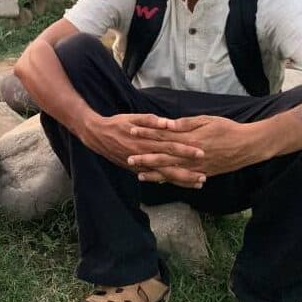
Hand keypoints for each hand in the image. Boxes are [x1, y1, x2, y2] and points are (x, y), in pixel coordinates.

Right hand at [79, 113, 203, 177]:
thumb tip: (168, 123)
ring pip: (163, 176)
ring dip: (180, 180)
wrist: (96, 136)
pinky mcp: (135, 170)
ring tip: (196, 184)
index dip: (186, 150)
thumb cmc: (117, 124)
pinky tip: (178, 184)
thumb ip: (150, 120)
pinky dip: (166, 181)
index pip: (170, 147)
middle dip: (187, 172)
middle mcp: (144, 156)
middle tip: (204, 176)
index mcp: (145, 142)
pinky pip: (154, 177)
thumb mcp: (132, 117)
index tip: (201, 153)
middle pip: (169, 167)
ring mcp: (140, 165)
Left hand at [129, 114, 261, 179]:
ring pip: (171, 172)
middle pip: (163, 156)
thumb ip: (185, 123)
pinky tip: (161, 182)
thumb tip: (166, 124)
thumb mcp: (206, 120)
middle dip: (144, 157)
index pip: (162, 135)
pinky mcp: (203, 174)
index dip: (146, 133)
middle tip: (128, 158)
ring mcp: (196, 167)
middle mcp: (190, 155)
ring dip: (154, 173)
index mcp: (189, 139)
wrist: (248, 146)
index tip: (131, 131)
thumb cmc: (227, 128)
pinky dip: (171, 181)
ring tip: (139, 174)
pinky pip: (183, 180)